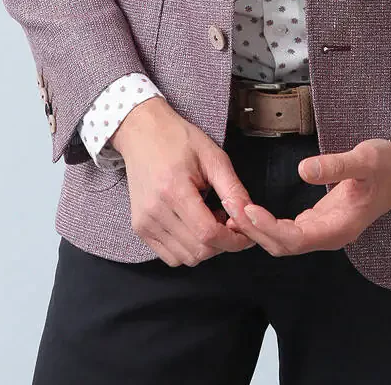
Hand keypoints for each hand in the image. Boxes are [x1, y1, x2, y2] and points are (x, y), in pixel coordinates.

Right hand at [110, 96, 259, 267]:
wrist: (142, 133)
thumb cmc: (178, 139)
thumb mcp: (213, 156)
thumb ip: (233, 189)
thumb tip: (249, 216)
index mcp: (174, 190)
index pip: (208, 234)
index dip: (233, 239)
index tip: (246, 233)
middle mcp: (155, 212)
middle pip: (198, 250)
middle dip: (222, 243)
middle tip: (229, 220)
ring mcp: (144, 223)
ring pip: (185, 258)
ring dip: (205, 247)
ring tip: (209, 218)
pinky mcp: (140, 229)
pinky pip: (170, 256)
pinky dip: (187, 248)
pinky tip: (193, 225)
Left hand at [220, 138, 390, 255]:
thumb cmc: (387, 165)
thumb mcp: (364, 159)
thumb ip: (335, 165)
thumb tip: (303, 169)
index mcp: (340, 227)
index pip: (296, 239)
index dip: (269, 228)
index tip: (247, 210)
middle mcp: (330, 234)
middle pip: (285, 245)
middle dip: (256, 230)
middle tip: (231, 210)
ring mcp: (326, 229)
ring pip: (286, 240)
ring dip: (260, 230)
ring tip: (235, 213)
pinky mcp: (322, 220)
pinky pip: (291, 231)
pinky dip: (269, 224)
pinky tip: (254, 213)